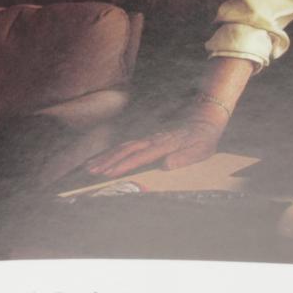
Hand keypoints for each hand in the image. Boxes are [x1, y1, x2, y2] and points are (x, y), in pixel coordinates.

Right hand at [85, 115, 222, 178]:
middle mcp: (152, 140)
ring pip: (122, 147)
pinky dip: (111, 152)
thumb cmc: (204, 138)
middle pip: (125, 150)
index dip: (124, 165)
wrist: (204, 119)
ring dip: (105, 156)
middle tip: (91, 172)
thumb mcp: (201, 150)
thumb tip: (167, 165)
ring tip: (89, 167)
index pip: (141, 156)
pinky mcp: (146, 139)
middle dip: (107, 161)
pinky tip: (102, 158)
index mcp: (165, 144)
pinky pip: (126, 145)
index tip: (110, 173)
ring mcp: (148, 138)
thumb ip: (185, 157)